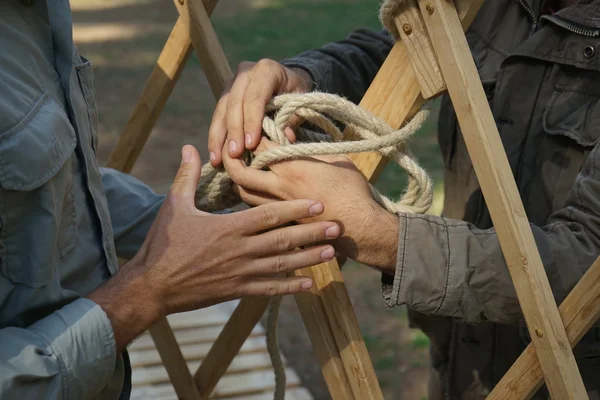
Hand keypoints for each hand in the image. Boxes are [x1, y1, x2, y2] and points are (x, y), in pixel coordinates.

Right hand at [88, 145, 339, 350]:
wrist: (153, 286)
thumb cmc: (163, 243)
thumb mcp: (174, 206)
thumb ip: (186, 176)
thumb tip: (189, 147)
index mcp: (228, 227)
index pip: (268, 216)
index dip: (295, 209)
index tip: (318, 203)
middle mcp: (240, 250)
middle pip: (283, 240)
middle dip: (312, 233)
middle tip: (337, 227)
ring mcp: (240, 272)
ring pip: (281, 265)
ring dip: (308, 258)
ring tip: (331, 252)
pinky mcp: (237, 290)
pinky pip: (268, 289)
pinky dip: (290, 287)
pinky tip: (309, 284)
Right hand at [208, 59, 312, 165]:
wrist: (287, 82)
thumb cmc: (295, 94)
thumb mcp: (299, 103)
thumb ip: (291, 120)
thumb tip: (284, 139)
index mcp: (266, 70)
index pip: (255, 96)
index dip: (252, 120)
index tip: (251, 144)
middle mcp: (245, 72)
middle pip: (235, 103)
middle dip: (234, 131)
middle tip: (234, 154)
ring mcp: (232, 82)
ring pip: (221, 110)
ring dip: (219, 137)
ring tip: (217, 160)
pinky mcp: (224, 94)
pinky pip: (218, 116)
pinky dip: (216, 137)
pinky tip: (215, 155)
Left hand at [223, 139, 398, 271]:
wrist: (359, 228)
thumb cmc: (352, 190)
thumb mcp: (333, 160)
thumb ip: (308, 150)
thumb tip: (292, 143)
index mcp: (292, 168)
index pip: (259, 146)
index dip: (255, 134)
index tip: (259, 129)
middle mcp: (279, 188)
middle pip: (239, 173)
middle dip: (230, 159)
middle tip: (232, 150)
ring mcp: (278, 208)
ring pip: (243, 194)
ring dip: (238, 180)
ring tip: (242, 169)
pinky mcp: (282, 222)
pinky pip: (256, 208)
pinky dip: (251, 197)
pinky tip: (257, 191)